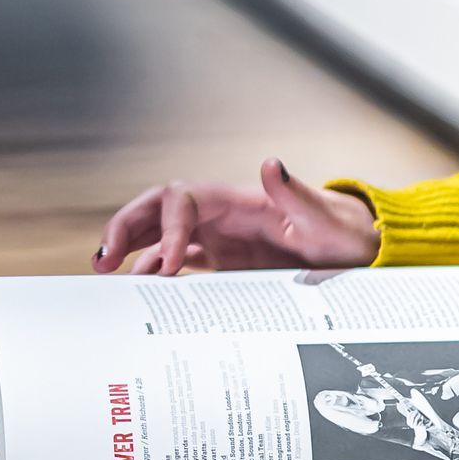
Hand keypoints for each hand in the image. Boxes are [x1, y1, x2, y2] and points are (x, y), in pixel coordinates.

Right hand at [94, 162, 380, 275]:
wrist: (356, 253)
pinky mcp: (221, 263)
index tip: (170, 266)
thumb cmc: (341, 233)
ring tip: (104, 276)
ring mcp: (218, 239)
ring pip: (159, 236)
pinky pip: (176, 266)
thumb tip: (271, 164)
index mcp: (237, 199)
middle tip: (103, 258)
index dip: (168, 229)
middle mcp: (220, 215)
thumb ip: (295, 194)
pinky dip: (154, 277)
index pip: (183, 200)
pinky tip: (141, 296)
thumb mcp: (322, 218)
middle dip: (126, 227)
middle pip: (157, 210)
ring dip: (130, 251)